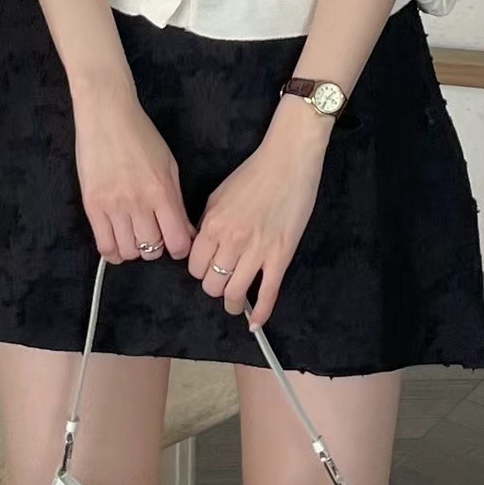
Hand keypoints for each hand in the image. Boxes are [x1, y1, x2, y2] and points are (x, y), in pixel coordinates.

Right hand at [71, 69, 196, 264]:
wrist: (106, 115)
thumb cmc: (142, 136)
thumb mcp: (169, 165)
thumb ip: (176, 201)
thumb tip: (185, 232)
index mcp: (162, 191)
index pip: (177, 241)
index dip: (180, 249)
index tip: (177, 243)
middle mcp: (138, 202)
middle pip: (151, 249)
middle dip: (157, 247)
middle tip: (154, 235)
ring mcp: (113, 206)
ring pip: (128, 251)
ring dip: (134, 249)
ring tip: (134, 236)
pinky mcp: (92, 206)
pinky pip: (104, 246)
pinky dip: (113, 251)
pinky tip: (117, 242)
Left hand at [187, 95, 334, 328]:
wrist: (288, 162)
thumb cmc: (253, 174)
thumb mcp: (218, 195)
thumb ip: (207, 223)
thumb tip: (202, 246)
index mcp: (212, 225)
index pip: (195, 266)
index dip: (200, 271)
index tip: (208, 269)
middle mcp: (231, 242)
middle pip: (212, 285)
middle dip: (215, 288)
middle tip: (222, 284)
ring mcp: (257, 251)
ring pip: (235, 294)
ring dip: (233, 304)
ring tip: (235, 303)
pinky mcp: (281, 256)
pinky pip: (267, 293)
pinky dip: (261, 313)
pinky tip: (256, 322)